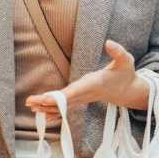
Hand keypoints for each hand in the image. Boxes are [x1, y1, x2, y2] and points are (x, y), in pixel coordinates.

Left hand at [25, 40, 149, 119]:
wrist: (129, 91)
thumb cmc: (125, 74)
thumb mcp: (126, 60)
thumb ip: (118, 52)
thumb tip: (109, 42)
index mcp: (93, 84)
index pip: (74, 92)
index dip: (60, 97)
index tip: (46, 99)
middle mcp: (86, 94)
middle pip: (64, 101)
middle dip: (47, 103)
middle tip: (30, 102)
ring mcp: (83, 98)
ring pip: (63, 106)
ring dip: (47, 107)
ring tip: (30, 105)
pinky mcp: (82, 100)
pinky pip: (66, 108)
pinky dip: (55, 112)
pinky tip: (42, 115)